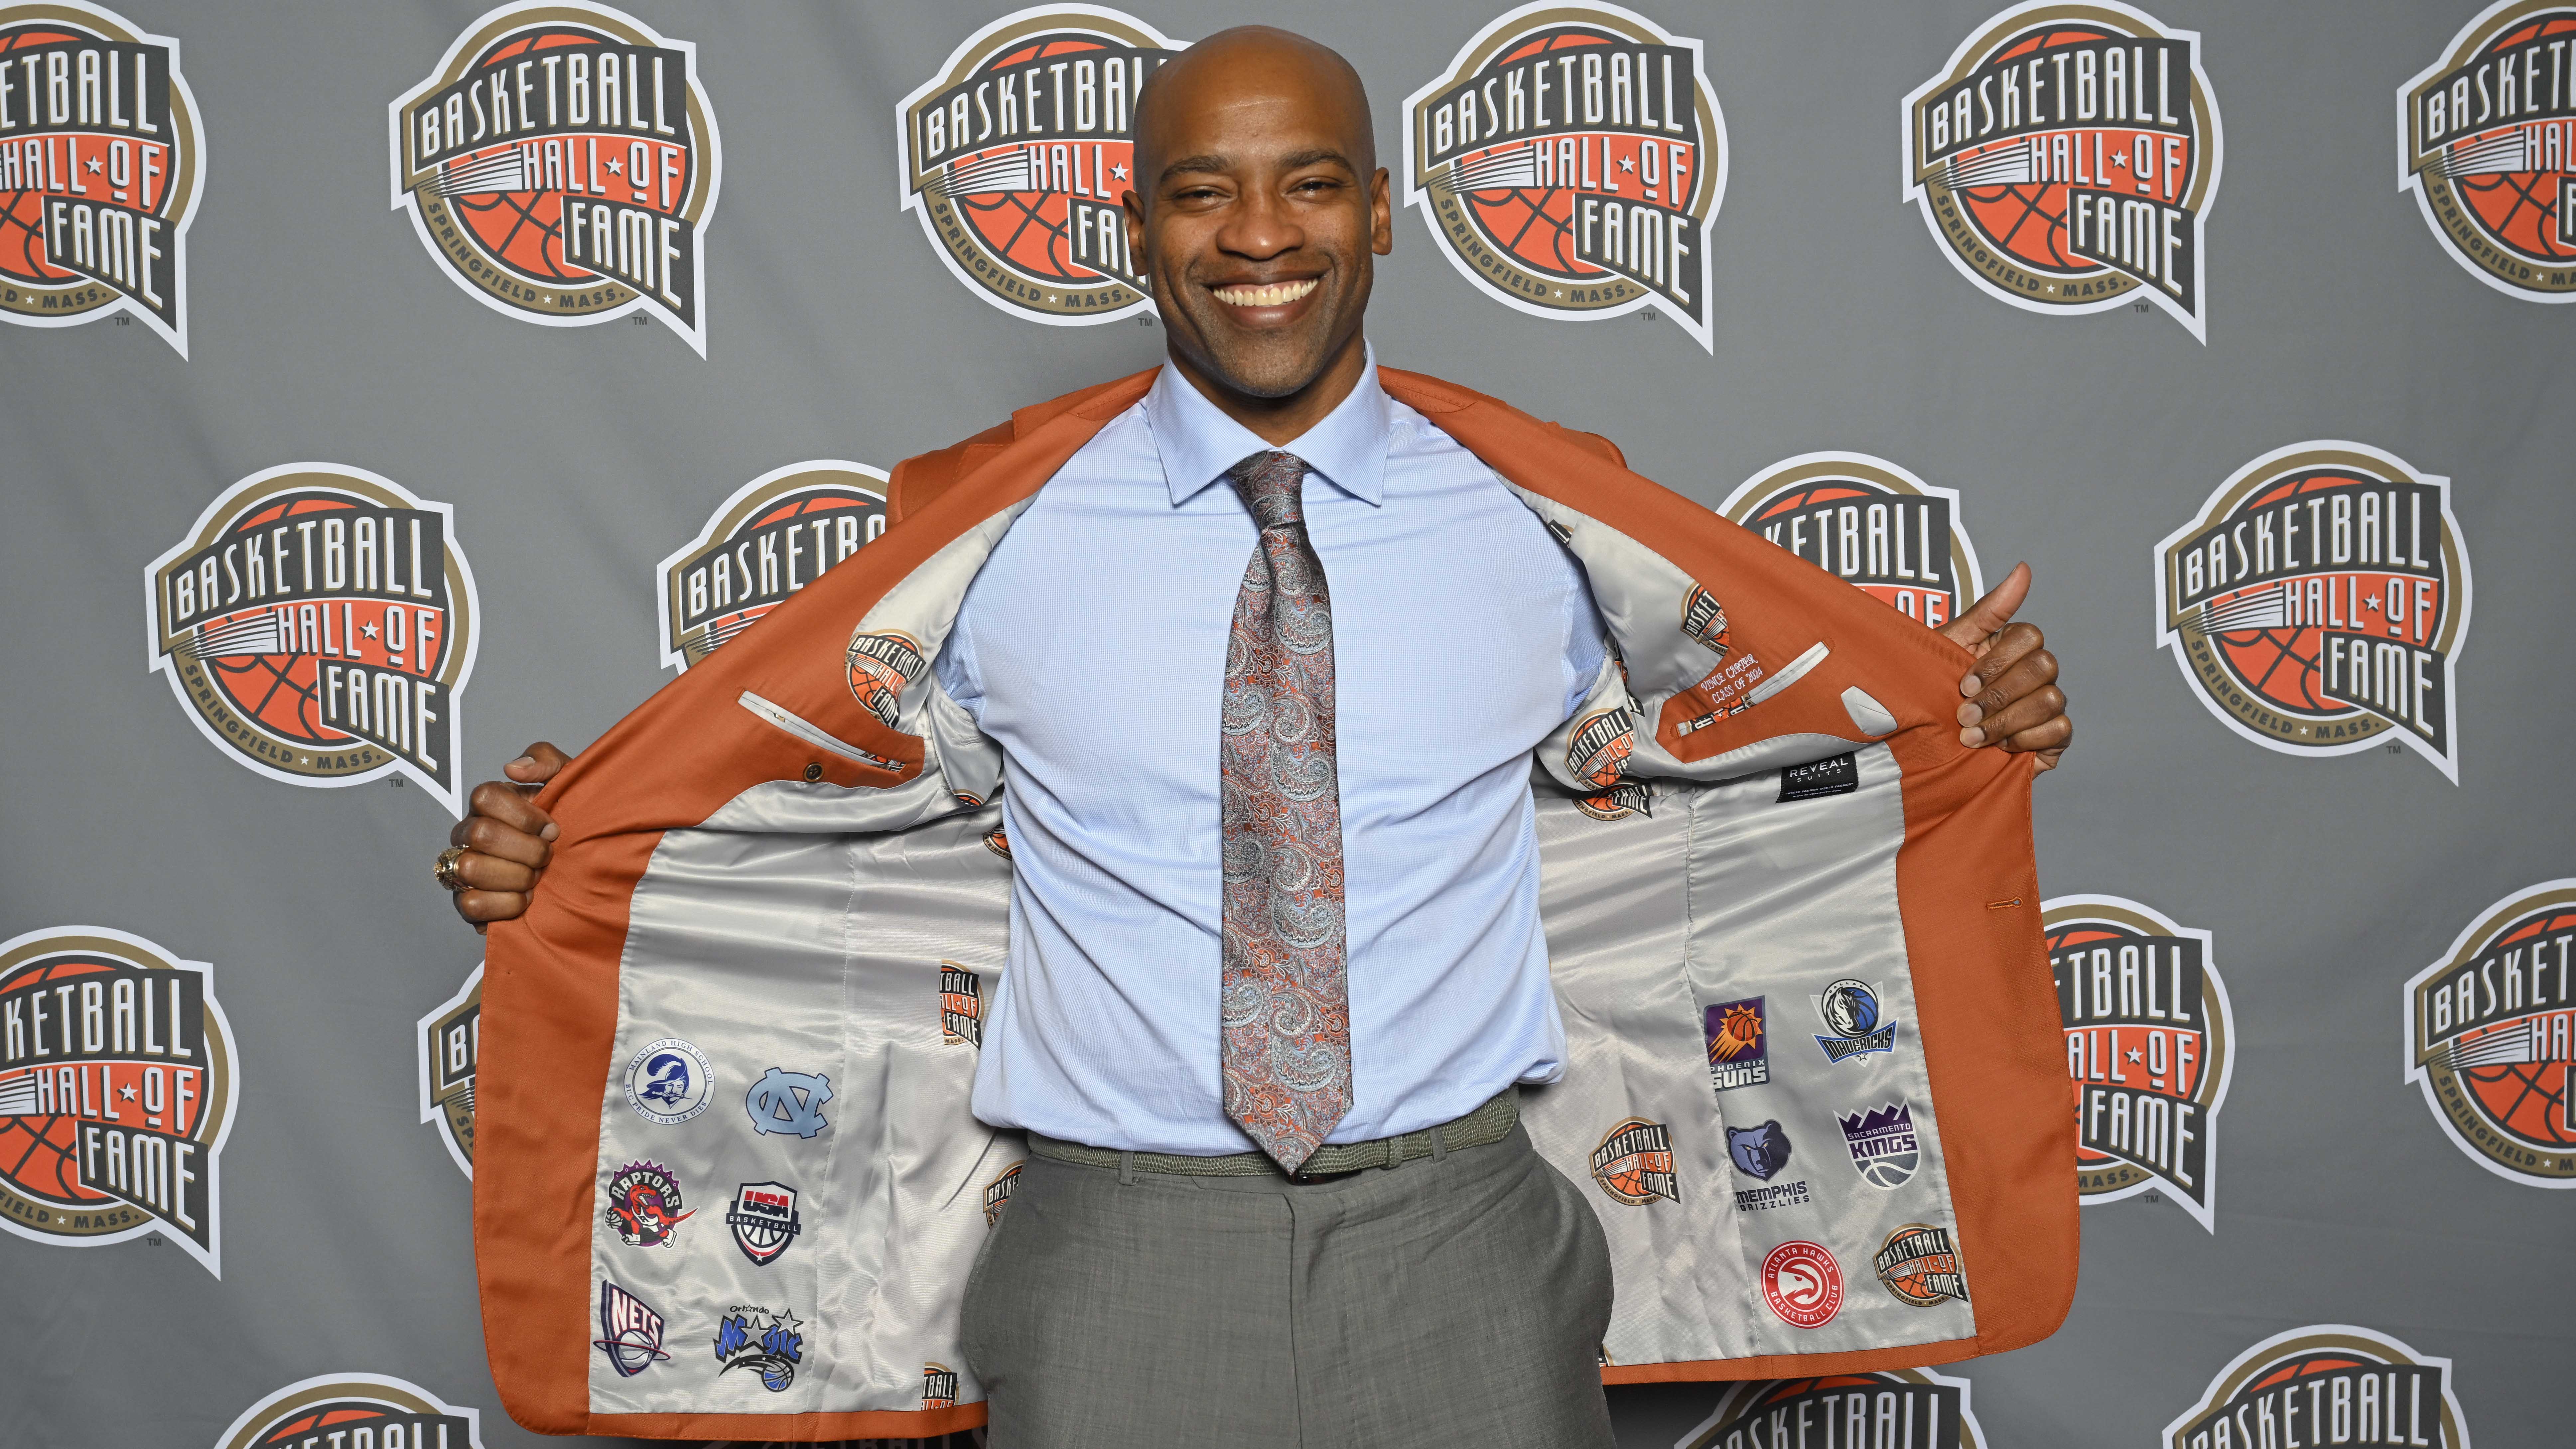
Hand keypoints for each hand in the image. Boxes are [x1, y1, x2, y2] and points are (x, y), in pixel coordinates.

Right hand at [445, 741, 571, 932]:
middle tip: (548, 856)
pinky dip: (506, 905)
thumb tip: (513, 768)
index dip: (524, 815)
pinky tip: (525, 899)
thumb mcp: (570, 783)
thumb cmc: (572, 823)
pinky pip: (472, 904)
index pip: (484, 796)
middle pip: (481, 834)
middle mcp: (467, 835)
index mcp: (487, 804)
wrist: (582, 870)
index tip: (551, 828)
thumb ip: (545, 760)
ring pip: (471, 869)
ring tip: (537, 878)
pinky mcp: (467, 904)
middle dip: (527, 849)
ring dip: (517, 876)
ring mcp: (461, 869)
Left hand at [1938, 563, 2070, 772]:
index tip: (1963, 684)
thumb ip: (1988, 610)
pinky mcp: (2052, 738)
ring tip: (1973, 736)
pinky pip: (2060, 730)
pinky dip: (2027, 739)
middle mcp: (2034, 673)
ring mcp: (2046, 704)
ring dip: (2007, 721)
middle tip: (1963, 716)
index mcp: (2011, 647)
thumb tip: (2023, 568)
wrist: (1920, 746)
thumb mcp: (1949, 648)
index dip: (1996, 662)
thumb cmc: (1930, 691)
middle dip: (2000, 695)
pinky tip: (2000, 748)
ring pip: (2051, 699)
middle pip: (2044, 667)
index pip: (2029, 636)